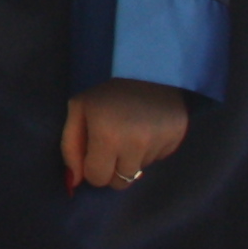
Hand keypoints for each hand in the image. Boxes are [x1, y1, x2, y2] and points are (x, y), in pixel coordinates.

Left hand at [63, 80, 190, 193]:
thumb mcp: (79, 109)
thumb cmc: (107, 88)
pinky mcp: (176, 140)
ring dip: (131, 158)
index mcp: (107, 136)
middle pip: (120, 183)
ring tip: (131, 130)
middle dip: (112, 169)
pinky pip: (157, 159)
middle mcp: (135, 145)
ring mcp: (158, 144)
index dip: (93, 166)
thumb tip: (75, 182)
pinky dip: (149, 149)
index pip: (97, 179)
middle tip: (113, 145)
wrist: (147, 65)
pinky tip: (148, 127)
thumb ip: (71, 147)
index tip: (96, 149)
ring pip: (138, 171)